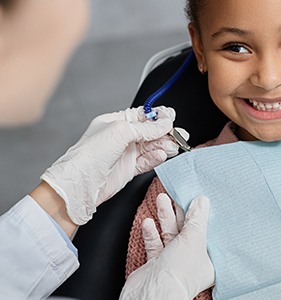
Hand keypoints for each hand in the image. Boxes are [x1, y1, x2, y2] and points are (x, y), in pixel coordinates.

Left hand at [40, 106, 185, 224]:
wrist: (81, 184)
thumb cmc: (90, 154)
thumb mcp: (121, 131)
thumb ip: (146, 127)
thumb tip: (165, 123)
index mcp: (115, 122)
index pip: (142, 115)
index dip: (158, 116)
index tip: (171, 118)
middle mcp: (120, 137)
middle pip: (150, 131)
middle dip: (165, 132)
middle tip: (179, 134)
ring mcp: (125, 153)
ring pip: (151, 146)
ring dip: (164, 145)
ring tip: (174, 146)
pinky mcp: (129, 169)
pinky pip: (147, 161)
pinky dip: (156, 158)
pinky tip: (162, 156)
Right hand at [112, 195, 213, 299]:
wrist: (152, 294)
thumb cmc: (180, 269)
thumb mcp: (194, 238)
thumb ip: (197, 217)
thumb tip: (202, 200)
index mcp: (209, 261)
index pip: (208, 234)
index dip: (203, 217)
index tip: (199, 200)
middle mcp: (192, 263)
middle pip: (188, 232)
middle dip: (181, 213)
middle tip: (176, 194)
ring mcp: (173, 264)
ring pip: (170, 235)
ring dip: (165, 217)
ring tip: (162, 198)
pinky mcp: (156, 265)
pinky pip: (156, 244)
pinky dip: (152, 233)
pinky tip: (148, 221)